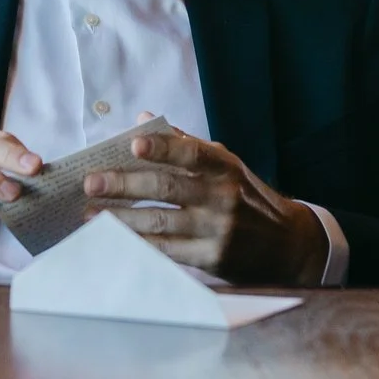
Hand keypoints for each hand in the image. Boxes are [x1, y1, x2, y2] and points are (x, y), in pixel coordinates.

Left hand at [80, 122, 327, 285]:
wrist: (287, 245)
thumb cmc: (246, 197)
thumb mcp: (227, 165)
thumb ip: (185, 144)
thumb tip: (142, 119)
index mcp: (225, 167)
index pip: (192, 153)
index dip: (163, 147)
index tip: (133, 144)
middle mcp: (223, 197)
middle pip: (167, 188)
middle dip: (124, 185)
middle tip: (91, 183)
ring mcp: (218, 230)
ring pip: (161, 223)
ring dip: (121, 218)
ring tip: (91, 214)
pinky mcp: (212, 259)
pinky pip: (166, 251)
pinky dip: (137, 244)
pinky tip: (114, 239)